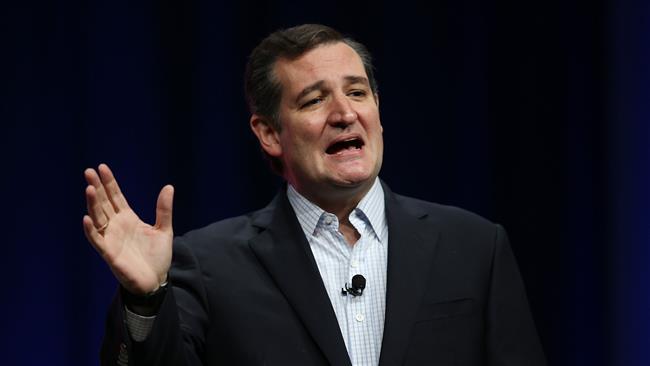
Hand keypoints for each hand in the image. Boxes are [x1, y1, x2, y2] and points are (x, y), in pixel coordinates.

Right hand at [82, 164, 173, 294]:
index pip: (115, 197)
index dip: (109, 183)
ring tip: (89, 188)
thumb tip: (168, 186)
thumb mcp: (164, 229)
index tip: (102, 167)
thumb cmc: (157, 256)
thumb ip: (164, 209)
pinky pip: (96, 240)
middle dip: (96, 187)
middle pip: (103, 203)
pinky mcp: (109, 253)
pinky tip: (87, 218)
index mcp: (128, 218)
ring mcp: (111, 238)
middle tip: (89, 171)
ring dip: (92, 204)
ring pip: (98, 217)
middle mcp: (116, 226)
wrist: (156, 280)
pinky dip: (91, 230)